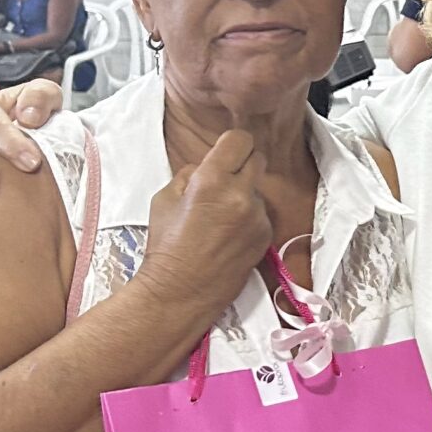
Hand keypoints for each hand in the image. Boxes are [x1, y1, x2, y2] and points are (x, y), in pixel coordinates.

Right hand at [136, 131, 274, 315]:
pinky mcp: (266, 236)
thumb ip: (190, 174)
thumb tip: (208, 166)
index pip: (240, 139)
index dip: (232, 144)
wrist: (180, 292)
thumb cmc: (166, 246)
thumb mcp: (164, 198)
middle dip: (242, 165)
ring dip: (244, 195)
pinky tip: (229, 236)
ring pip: (258, 189)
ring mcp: (258, 217)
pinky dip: (250, 218)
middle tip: (224, 181)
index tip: (226, 152)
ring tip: (220, 219)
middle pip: (257, 158)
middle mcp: (241, 195)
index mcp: (211, 180)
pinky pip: (261, 214)